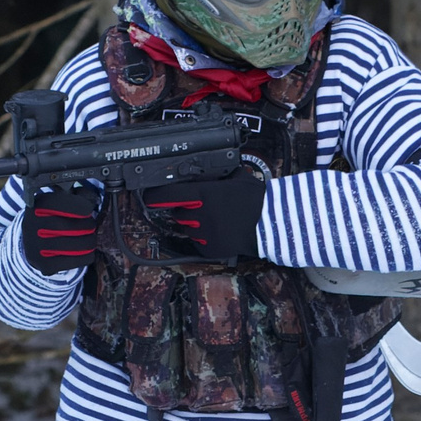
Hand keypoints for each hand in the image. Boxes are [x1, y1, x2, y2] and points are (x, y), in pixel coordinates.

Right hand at [21, 181, 103, 272]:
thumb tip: (93, 199)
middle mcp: (33, 226)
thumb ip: (77, 196)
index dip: (82, 206)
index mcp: (36, 206)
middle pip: (72, 226)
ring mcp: (37, 247)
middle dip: (88, 224)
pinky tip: (86, 251)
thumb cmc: (49, 219)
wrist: (30, 243)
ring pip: (77, 245)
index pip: (63, 204)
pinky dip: (86, 255)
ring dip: (90, 241)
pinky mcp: (45, 265)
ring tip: (90, 238)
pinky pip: (76, 261)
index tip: (88, 209)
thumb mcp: (57, 202)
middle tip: (91, 225)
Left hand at [139, 172, 265, 262]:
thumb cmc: (256, 200)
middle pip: (177, 213)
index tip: (150, 197)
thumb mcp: (236, 178)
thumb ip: (217, 177)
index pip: (168, 195)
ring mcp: (204, 234)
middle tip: (197, 207)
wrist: (271, 224)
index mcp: (204, 195)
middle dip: (183, 210)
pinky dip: (204, 239)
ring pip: (187, 229)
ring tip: (213, 219)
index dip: (156, 196)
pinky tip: (219, 231)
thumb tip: (205, 172)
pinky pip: (198, 243)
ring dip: (193, 225)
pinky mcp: (210, 249)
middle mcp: (200, 215)